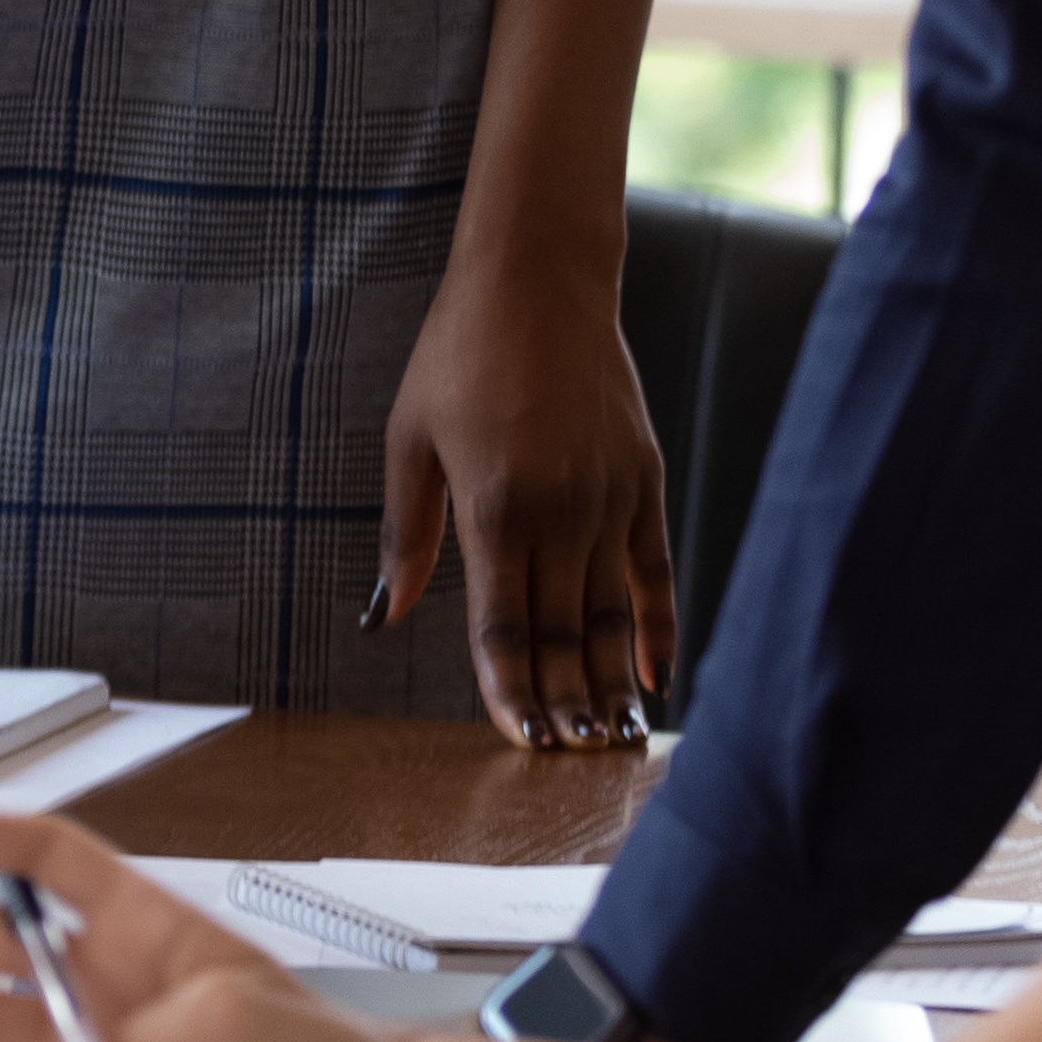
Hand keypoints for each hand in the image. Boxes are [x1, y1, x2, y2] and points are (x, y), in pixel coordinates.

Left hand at [374, 241, 674, 749]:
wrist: (540, 281)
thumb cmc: (458, 354)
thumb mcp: (408, 439)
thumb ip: (405, 534)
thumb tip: (382, 613)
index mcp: (494, 506)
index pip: (504, 626)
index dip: (511, 690)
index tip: (518, 740)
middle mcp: (560, 511)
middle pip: (561, 633)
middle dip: (562, 703)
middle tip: (565, 760)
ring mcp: (610, 499)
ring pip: (611, 615)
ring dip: (609, 682)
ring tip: (610, 741)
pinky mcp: (645, 482)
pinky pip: (657, 572)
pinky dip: (658, 629)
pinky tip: (657, 678)